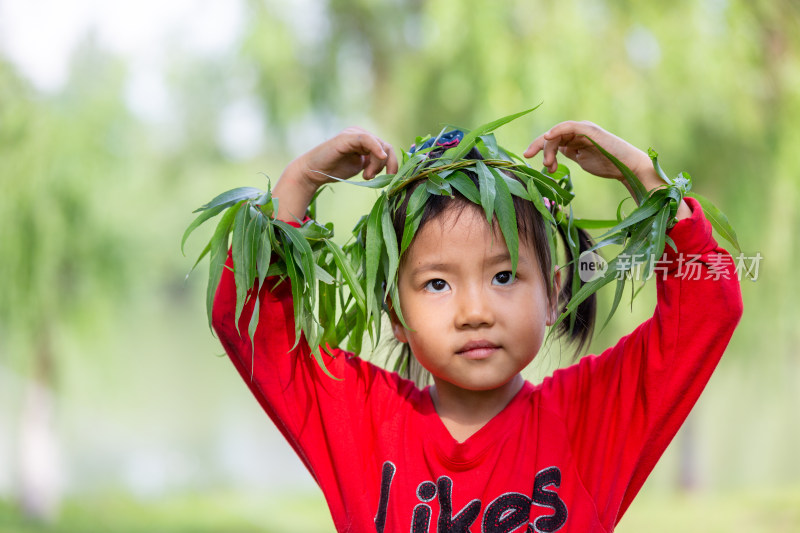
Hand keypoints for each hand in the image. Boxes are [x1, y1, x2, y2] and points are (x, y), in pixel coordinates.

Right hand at [295, 126, 397, 186]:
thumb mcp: (361, 167)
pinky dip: (376, 148)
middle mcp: (361, 134)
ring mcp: (354, 134)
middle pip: (386, 147)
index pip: (387, 149)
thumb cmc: (335, 170)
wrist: (314, 172)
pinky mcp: (347, 137)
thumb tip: (393, 169)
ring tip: (367, 176)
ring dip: (377, 164)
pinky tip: (380, 156)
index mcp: (366, 141)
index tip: (391, 178)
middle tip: (371, 177)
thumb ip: (374, 164)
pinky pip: (367, 139)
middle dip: (384, 166)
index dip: (393, 163)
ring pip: (379, 145)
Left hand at [524, 120, 654, 182]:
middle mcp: (577, 131)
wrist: (627, 167)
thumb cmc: (607, 165)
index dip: (538, 147)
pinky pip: (569, 126)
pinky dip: (557, 130)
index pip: (551, 139)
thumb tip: (552, 155)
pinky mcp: (589, 130)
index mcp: (574, 137)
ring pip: (557, 134)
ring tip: (548, 164)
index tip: (528, 158)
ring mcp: (583, 129)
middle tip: (534, 160)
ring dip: (548, 148)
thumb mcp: (582, 159)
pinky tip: (548, 136)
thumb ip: (569, 153)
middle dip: (539, 147)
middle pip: (551, 136)